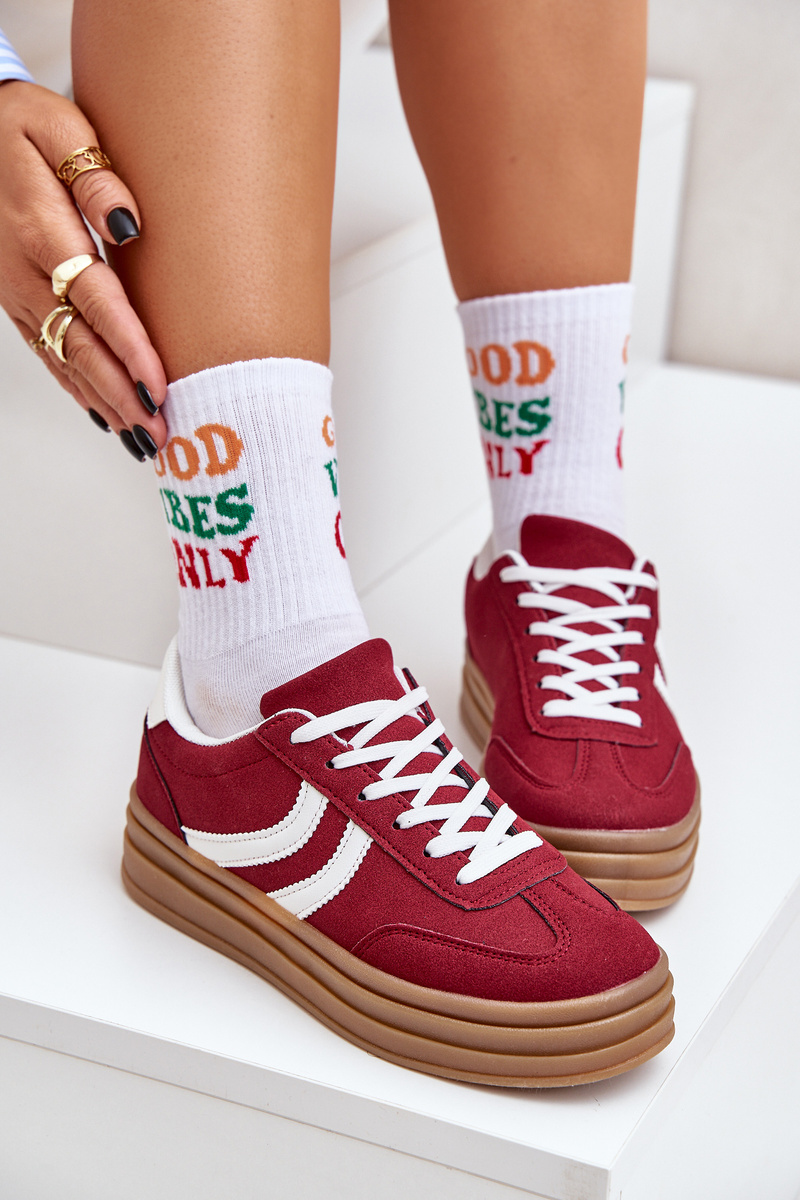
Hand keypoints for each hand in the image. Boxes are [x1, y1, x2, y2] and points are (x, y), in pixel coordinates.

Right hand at [0, 79, 166, 452]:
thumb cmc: (22, 126)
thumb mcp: (62, 130)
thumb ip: (97, 180)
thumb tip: (132, 228)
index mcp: (44, 231)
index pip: (96, 301)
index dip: (128, 348)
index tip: (159, 385)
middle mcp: (26, 273)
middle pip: (82, 346)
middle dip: (122, 394)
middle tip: (160, 434)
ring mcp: (16, 293)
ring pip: (65, 360)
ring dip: (106, 403)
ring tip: (143, 440)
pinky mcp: (14, 302)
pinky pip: (49, 354)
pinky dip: (79, 390)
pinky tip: (105, 416)